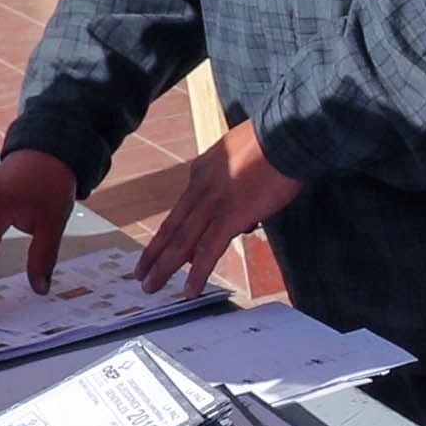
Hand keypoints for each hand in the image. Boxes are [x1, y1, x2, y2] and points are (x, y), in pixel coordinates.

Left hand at [135, 119, 303, 293]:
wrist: (284, 134)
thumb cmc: (275, 141)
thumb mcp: (243, 157)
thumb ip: (236, 183)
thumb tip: (243, 217)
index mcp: (202, 171)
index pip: (183, 207)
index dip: (169, 231)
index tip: (161, 245)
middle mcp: (200, 188)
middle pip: (171, 227)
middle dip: (153, 254)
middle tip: (140, 273)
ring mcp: (212, 203)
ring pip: (181, 243)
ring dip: (164, 268)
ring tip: (151, 287)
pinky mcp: (230, 216)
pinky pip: (209, 251)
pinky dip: (197, 274)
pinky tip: (190, 291)